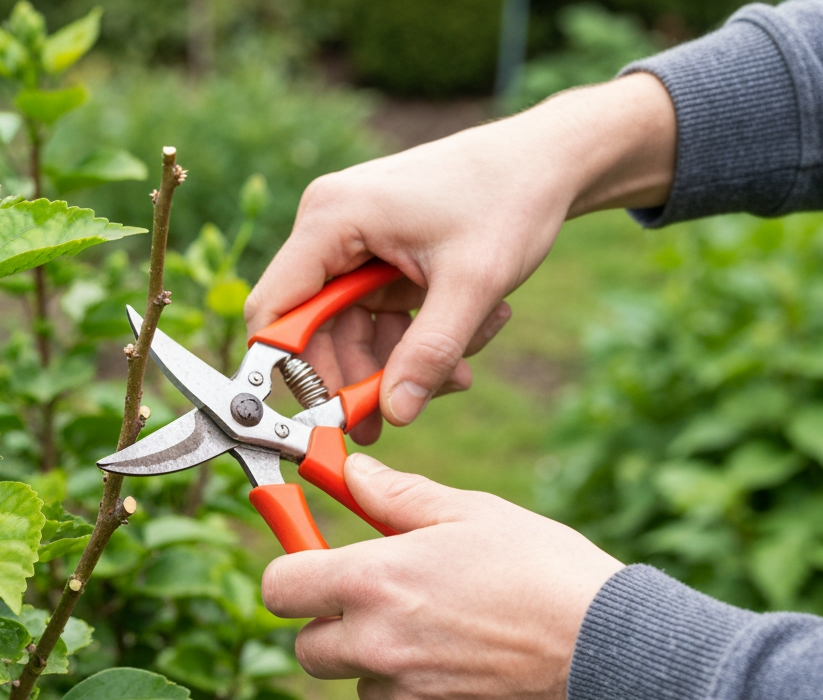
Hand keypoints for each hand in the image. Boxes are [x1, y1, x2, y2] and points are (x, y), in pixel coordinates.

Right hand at [246, 73, 675, 443]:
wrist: (546, 159)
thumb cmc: (509, 199)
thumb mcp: (474, 284)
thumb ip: (430, 352)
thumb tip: (396, 415)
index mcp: (332, 218)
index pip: (276, 308)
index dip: (293, 366)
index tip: (332, 413)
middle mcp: (328, 227)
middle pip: (313, 328)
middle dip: (360, 375)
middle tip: (399, 416)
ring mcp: (351, 241)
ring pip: (350, 329)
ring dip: (400, 359)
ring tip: (463, 370)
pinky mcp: (375, 254)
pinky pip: (377, 316)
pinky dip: (414, 338)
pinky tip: (466, 342)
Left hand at [260, 453, 623, 699]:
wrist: (613, 654)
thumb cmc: (545, 571)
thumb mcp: (472, 514)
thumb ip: (399, 498)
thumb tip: (354, 477)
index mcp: (374, 582)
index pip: (280, 588)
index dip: (294, 575)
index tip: (317, 567)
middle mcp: (378, 645)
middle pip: (309, 648)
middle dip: (332, 625)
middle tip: (380, 600)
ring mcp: (409, 695)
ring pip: (363, 682)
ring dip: (382, 661)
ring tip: (443, 629)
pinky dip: (430, 690)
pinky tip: (474, 660)